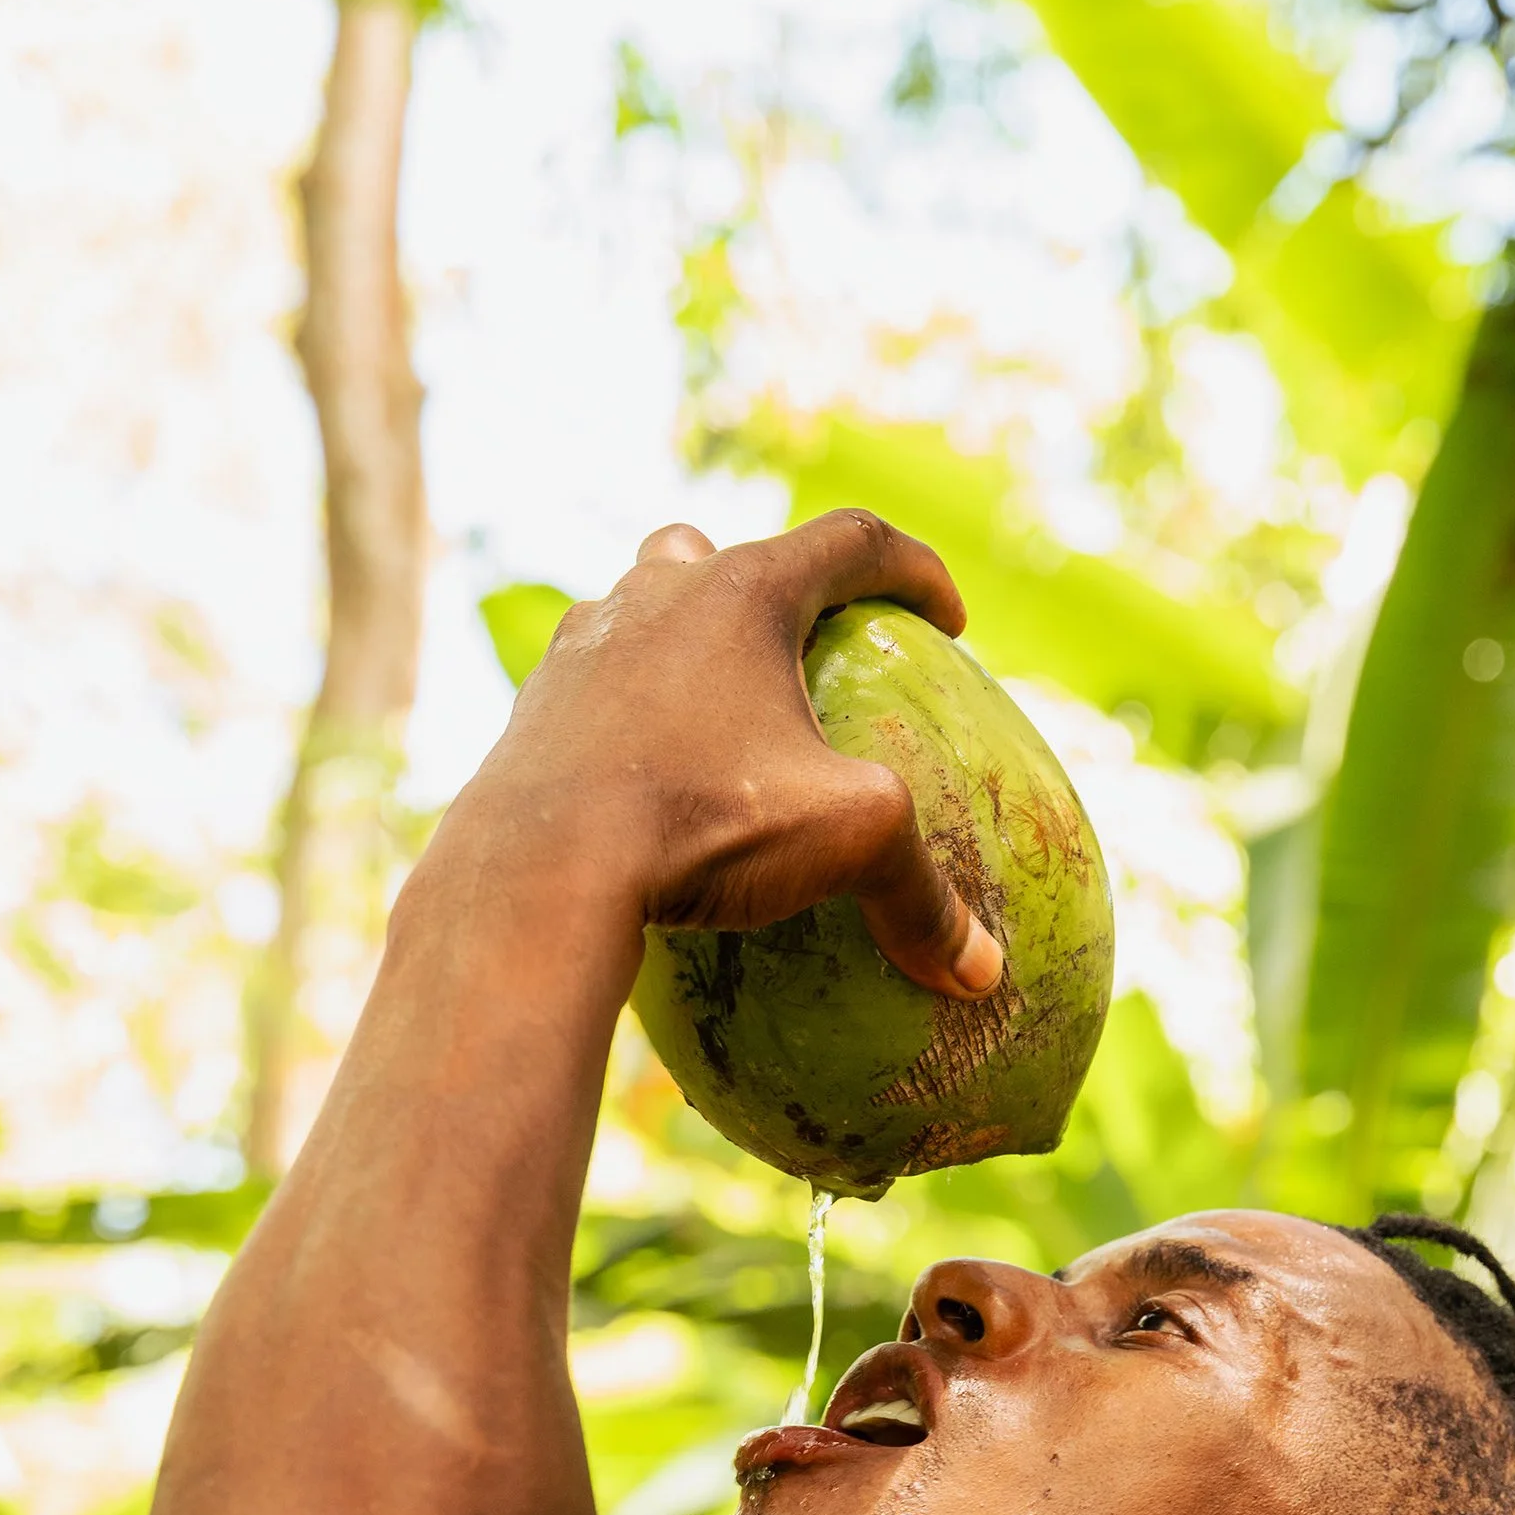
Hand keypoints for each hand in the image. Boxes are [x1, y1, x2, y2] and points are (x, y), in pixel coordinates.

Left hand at [467, 508, 1004, 1000]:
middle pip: (716, 551)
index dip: (912, 570)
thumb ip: (920, 895)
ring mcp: (582, 648)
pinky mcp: (533, 712)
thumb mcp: (843, 846)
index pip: (850, 541)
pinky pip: (594, 695)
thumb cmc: (705, 823)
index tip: (949, 618)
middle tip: (798, 645)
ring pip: (639, 612)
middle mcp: (654, 596)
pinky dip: (631, 719)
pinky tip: (648, 783)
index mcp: (742, 592)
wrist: (539, 863)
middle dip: (765, 583)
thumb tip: (981, 973)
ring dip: (682, 641)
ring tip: (716, 712)